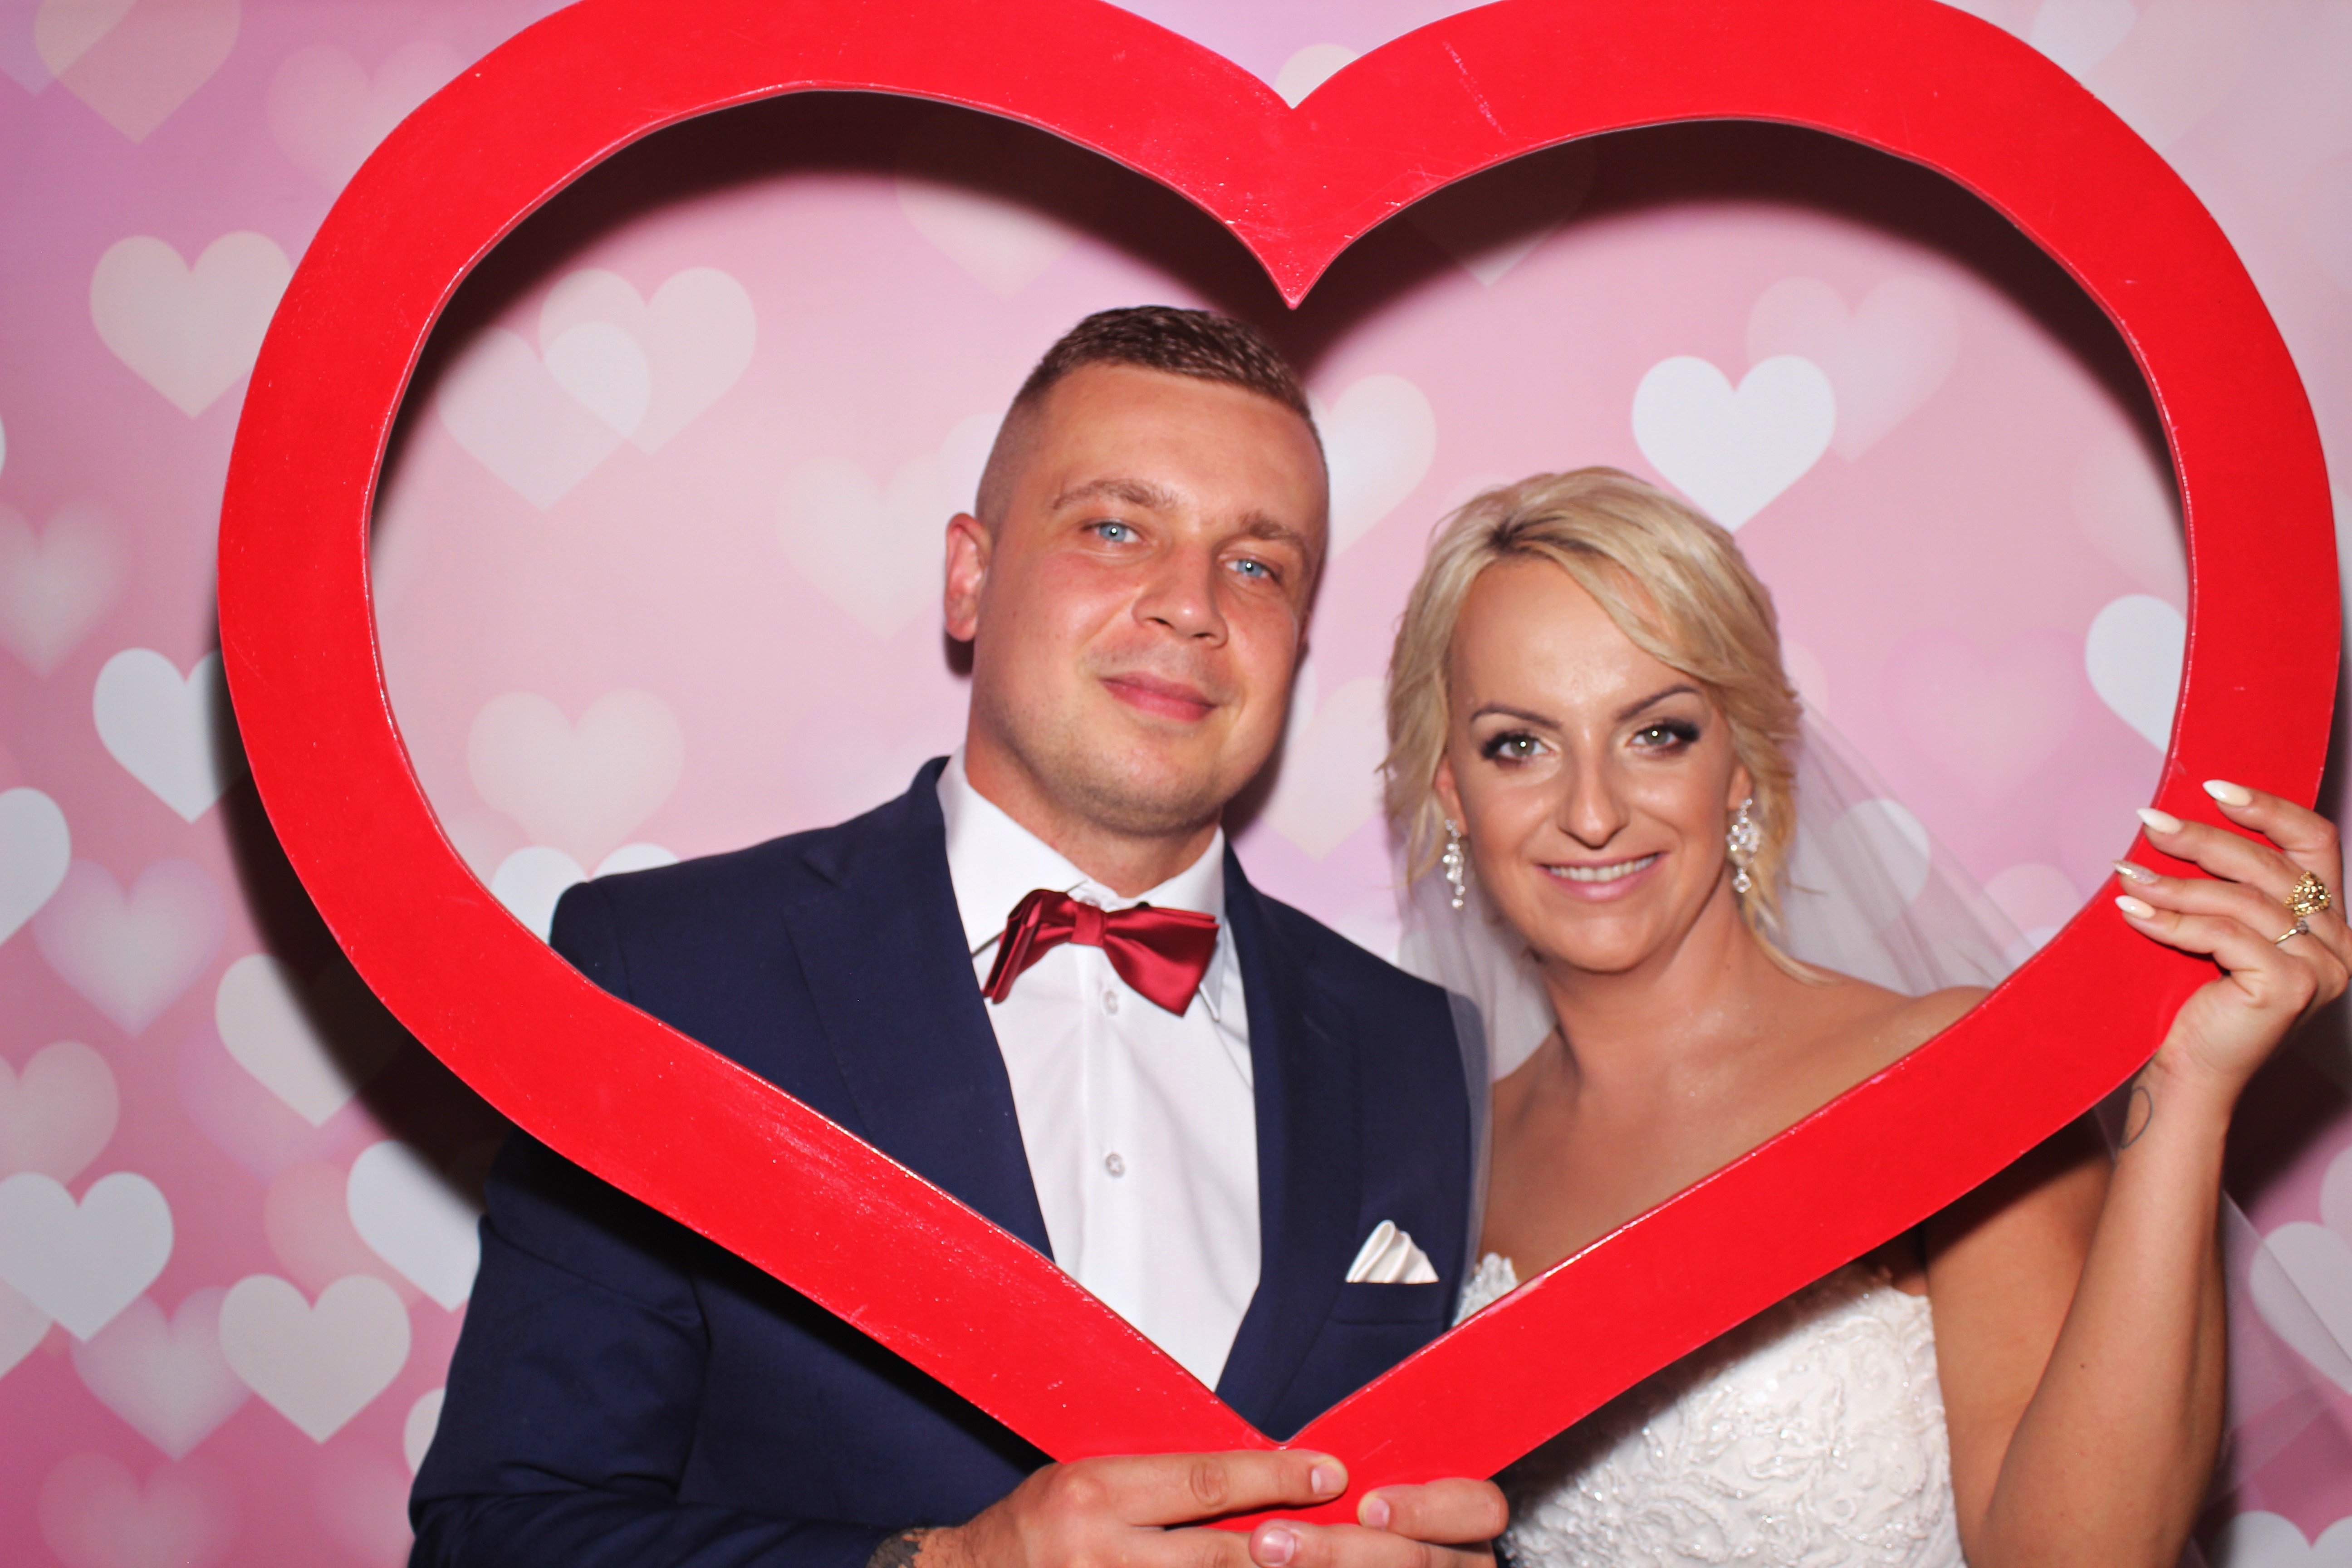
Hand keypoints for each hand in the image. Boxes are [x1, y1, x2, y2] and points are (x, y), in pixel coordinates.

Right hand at [911, 1454, 1501, 1567]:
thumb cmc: (1036, 1527)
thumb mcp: (1089, 1481)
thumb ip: (1160, 1484)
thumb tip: (1247, 1480)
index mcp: (1096, 1492)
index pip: (1205, 1482)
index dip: (1274, 1477)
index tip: (1328, 1472)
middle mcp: (1102, 1551)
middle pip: (1222, 1556)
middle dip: (1292, 1547)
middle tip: (1352, 1534)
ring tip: (1317, 1564)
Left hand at [2113, 779, 2349, 1095]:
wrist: (2188, 1073)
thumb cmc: (2194, 1001)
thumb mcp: (2217, 931)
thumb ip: (2223, 885)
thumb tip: (2172, 823)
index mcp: (2329, 921)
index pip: (2315, 842)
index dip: (2268, 809)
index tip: (2213, 787)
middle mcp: (2339, 943)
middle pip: (2272, 867)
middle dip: (2205, 840)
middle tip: (2149, 823)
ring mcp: (2322, 968)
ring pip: (2244, 901)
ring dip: (2177, 883)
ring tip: (2125, 874)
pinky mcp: (2291, 988)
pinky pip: (2227, 936)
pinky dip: (2174, 921)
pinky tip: (2133, 912)